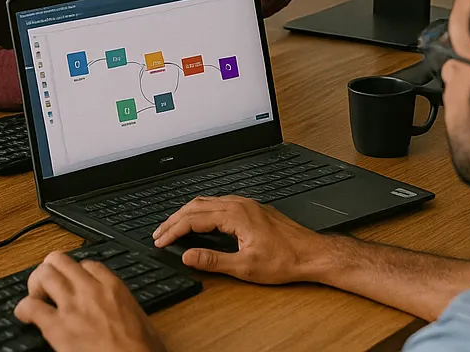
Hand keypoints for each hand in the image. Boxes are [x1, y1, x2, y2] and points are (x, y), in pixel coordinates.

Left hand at [13, 251, 165, 351]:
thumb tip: (120, 311)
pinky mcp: (57, 327)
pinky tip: (25, 316)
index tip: (73, 284)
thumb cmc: (141, 351)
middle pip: (60, 260)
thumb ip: (125, 307)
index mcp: (113, 287)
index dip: (76, 274)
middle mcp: (90, 290)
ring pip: (43, 274)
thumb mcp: (141, 320)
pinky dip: (23, 308)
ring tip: (36, 298)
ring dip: (35, 285)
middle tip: (48, 287)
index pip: (87, 264)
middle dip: (50, 270)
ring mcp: (72, 306)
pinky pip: (30, 306)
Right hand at [153, 196, 334, 284]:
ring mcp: (246, 204)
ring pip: (207, 202)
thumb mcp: (246, 267)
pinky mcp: (252, 208)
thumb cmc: (285, 260)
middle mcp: (239, 204)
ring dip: (187, 213)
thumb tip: (188, 257)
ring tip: (173, 226)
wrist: (311, 253)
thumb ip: (213, 261)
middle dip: (174, 219)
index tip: (159, 240)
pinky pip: (219, 203)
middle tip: (159, 233)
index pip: (193, 219)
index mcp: (234, 215)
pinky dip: (202, 211)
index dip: (173, 230)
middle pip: (196, 206)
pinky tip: (200, 220)